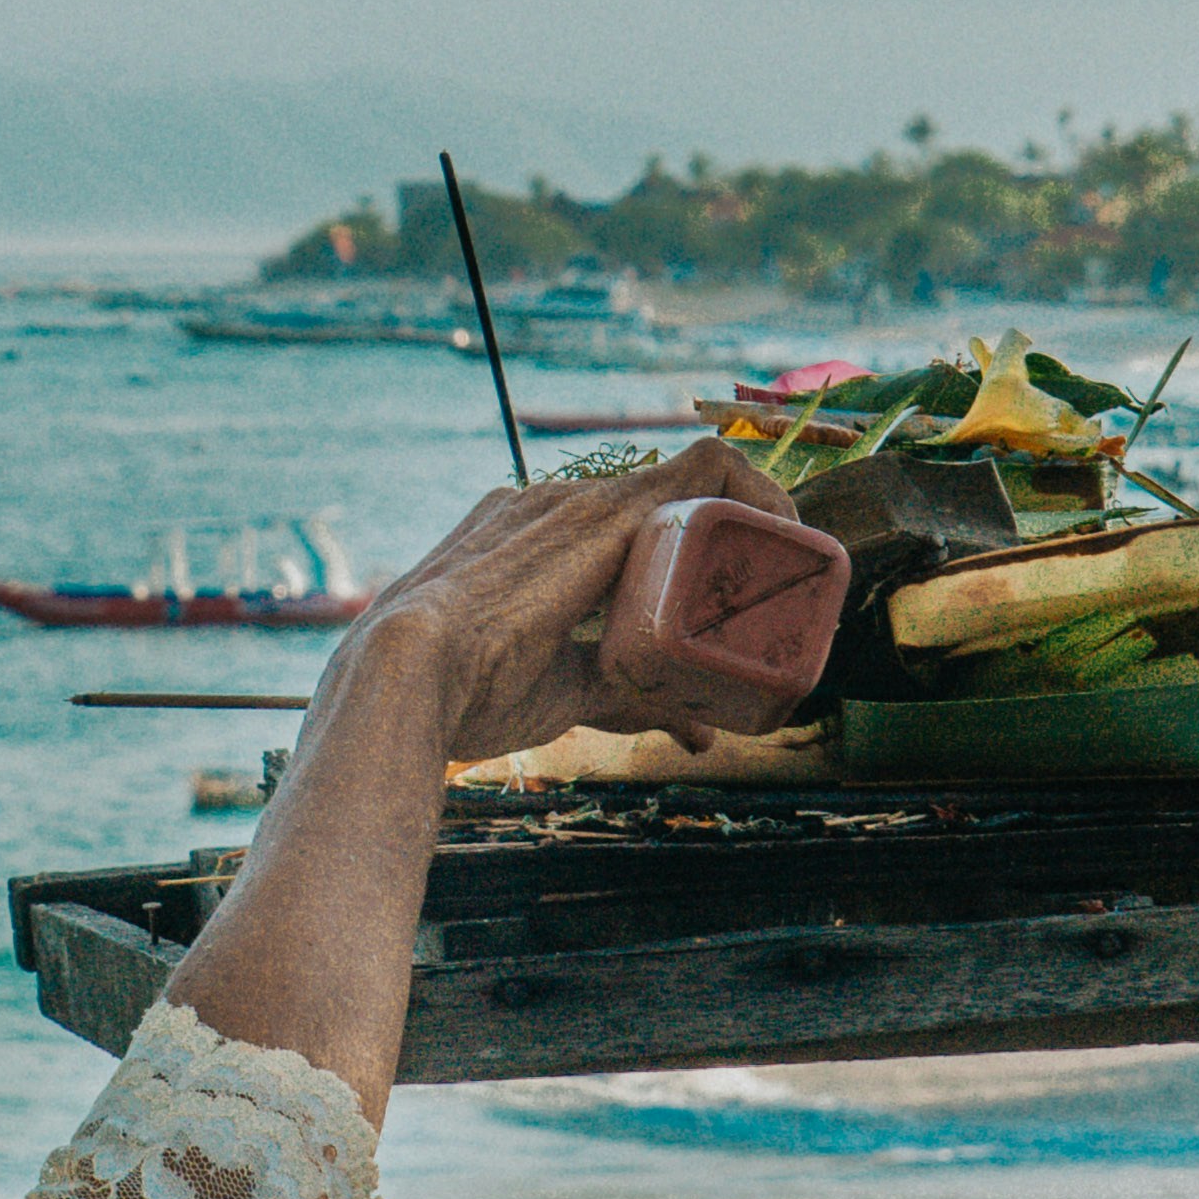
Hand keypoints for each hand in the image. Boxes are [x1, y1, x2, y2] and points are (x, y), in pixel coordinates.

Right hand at [336, 441, 798, 772]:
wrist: (409, 672)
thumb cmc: (466, 693)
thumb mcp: (564, 690)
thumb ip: (627, 695)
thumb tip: (692, 729)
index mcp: (522, 542)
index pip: (613, 528)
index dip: (669, 553)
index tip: (714, 596)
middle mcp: (550, 505)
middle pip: (656, 503)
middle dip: (720, 538)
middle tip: (764, 587)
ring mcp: (578, 498)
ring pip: (689, 479)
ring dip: (745, 515)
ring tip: (787, 560)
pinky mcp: (613, 505)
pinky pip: (708, 469)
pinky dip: (755, 493)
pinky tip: (788, 533)